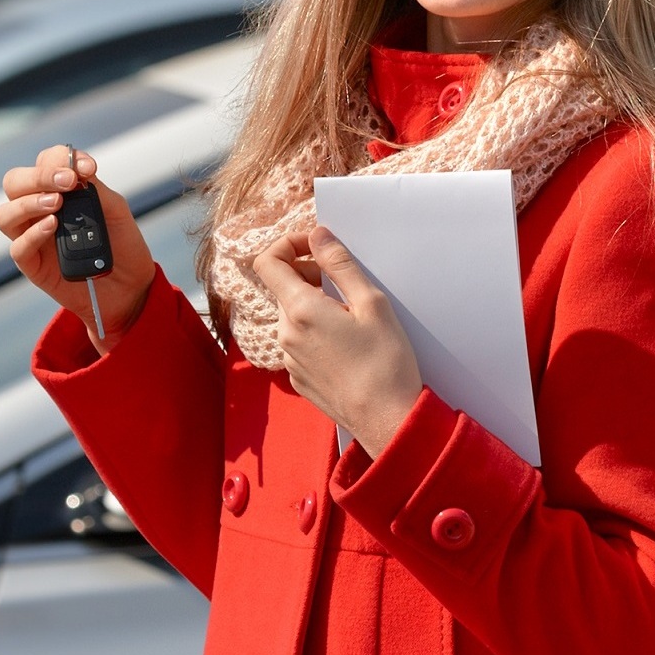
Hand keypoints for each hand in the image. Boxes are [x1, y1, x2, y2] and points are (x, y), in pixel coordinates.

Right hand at [0, 145, 156, 351]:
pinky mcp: (33, 265)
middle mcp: (38, 209)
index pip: (44, 162)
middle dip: (38, 176)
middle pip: (14, 183)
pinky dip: (33, 234)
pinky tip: (53, 226)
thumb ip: (95, 189)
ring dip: (28, 202)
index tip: (87, 167)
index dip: (60, 158)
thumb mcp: (115, 210)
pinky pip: (18, 248)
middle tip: (67, 182)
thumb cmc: (121, 244)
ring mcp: (32, 237)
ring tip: (56, 203)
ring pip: (5, 214)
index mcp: (57, 190)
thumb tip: (76, 169)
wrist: (130, 286)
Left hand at [250, 226, 424, 455]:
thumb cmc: (385, 361)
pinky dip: (315, 332)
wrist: (386, 420)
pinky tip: (346, 344)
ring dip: (313, 305)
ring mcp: (289, 359)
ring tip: (350, 317)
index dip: (288, 244)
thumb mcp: (370, 303)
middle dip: (307, 275)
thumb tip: (317, 235)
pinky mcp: (298, 379)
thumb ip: (339, 264)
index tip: (316, 247)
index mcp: (299, 310)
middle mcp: (285, 334)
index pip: (267, 262)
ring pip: (291, 316)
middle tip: (343, 282)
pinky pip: (298, 343)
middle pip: (282, 288)